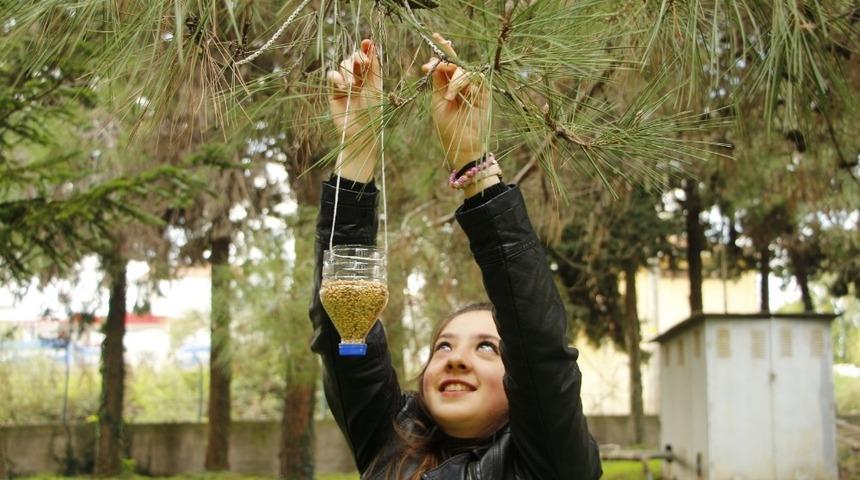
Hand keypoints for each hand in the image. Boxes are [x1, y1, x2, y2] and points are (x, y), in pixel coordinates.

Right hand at [328, 39, 381, 182]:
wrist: (359, 132)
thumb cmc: (372, 112)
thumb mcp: (375, 87)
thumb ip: (373, 67)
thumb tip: (372, 45)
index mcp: (371, 77)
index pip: (367, 58)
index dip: (366, 49)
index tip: (367, 42)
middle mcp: (358, 79)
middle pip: (354, 58)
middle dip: (357, 59)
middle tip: (361, 64)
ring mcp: (345, 84)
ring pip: (342, 65)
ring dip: (347, 71)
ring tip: (352, 86)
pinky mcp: (333, 91)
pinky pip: (332, 75)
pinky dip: (336, 78)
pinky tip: (342, 87)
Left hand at [421, 33, 489, 171]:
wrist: (461, 145)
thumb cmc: (447, 127)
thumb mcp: (437, 102)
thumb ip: (438, 82)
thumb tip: (434, 62)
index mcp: (448, 85)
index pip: (445, 64)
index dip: (441, 53)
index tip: (431, 49)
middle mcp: (461, 84)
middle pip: (456, 62)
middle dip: (446, 58)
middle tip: (436, 64)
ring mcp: (473, 87)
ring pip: (465, 69)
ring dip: (455, 78)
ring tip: (449, 96)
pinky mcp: (484, 93)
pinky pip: (477, 78)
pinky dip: (465, 83)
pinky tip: (456, 94)